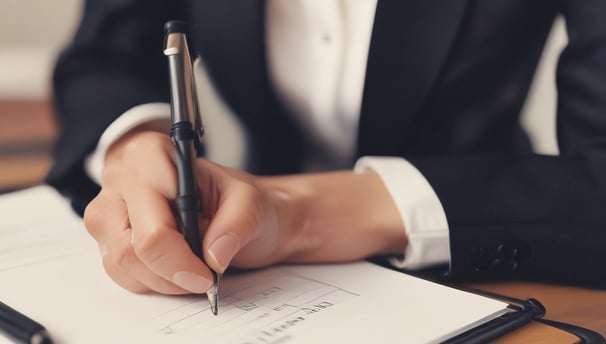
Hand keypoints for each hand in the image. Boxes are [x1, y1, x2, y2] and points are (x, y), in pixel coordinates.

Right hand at [85, 130, 406, 294]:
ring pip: (115, 257)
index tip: (199, 275)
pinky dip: (148, 285)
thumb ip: (239, 225)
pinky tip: (178, 281)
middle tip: (200, 282)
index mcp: (164, 162)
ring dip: (151, 279)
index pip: (144, 209)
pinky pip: (123, 271)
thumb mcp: (265, 209)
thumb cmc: (271, 207)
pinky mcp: (136, 241)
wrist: (278, 218)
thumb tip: (211, 256)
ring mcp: (132, 213)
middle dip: (158, 267)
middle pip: (118, 236)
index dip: (167, 248)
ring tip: (193, 279)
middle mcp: (138, 184)